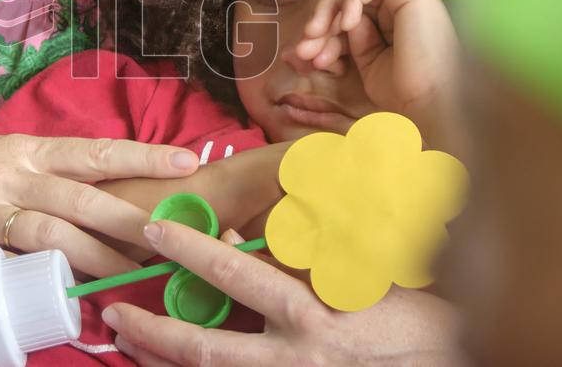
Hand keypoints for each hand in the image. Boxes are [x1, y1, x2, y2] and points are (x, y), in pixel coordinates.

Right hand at [0, 133, 198, 280]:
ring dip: (99, 256)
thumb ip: (25, 172)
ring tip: (134, 276)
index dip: (144, 153)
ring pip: (56, 231)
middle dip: (134, 215)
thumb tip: (70, 190)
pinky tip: (65, 295)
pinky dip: (40, 280)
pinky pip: (9, 266)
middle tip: (177, 231)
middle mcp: (9, 173)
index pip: (94, 149)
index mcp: (20, 149)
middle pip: (85, 194)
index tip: (188, 159)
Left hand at [103, 220, 465, 366]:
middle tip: (114, 311)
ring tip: (124, 344)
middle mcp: (296, 357)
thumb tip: (279, 210)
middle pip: (207, 349)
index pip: (238, 278)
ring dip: (163, 364)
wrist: (447, 361)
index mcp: (312, 313)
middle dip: (155, 330)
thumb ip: (322, 245)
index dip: (193, 252)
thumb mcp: (372, 271)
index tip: (158, 230)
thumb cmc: (418, 315)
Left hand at [296, 0, 460, 138]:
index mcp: (392, 19)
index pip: (348, 11)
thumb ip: (348, 38)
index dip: (324, 31)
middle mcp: (401, 3)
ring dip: (329, 9)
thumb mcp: (366, 60)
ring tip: (316, 37)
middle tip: (304, 46)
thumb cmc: (404, 89)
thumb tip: (319, 27)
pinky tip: (344, 25)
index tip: (306, 56)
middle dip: (321, 20)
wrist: (431, 102)